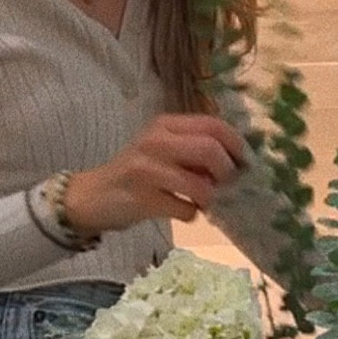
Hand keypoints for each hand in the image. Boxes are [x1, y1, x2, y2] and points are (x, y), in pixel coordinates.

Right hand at [60, 114, 246, 236]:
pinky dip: (191, 214)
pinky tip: (181, 210)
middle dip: (226, 171)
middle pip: (210, 149)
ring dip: (209, 198)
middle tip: (226, 185)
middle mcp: (155, 141)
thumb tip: (237, 162)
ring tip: (203, 201)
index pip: (213, 125)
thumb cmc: (137, 173)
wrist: (94, 196)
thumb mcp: (163, 150)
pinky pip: (185, 209)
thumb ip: (194, 149)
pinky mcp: (142, 199)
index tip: (243, 163)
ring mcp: (146, 169)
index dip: (235, 144)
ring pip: (200, 184)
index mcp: (165, 125)